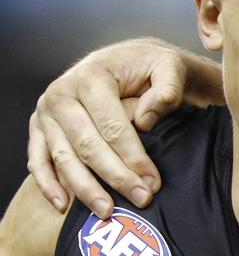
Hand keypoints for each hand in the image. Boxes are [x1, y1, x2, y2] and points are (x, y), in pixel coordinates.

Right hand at [28, 37, 222, 218]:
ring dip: (84, 189)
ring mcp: (46, 111)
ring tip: (107, 210)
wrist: (126, 59)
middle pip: (87, 145)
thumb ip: (166, 89)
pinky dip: (48, 184)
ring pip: (63, 157)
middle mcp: (62, 93)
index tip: (152, 181)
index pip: (112, 126)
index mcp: (92, 76)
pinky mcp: (40, 126)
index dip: (133, 157)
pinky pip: (39, 159)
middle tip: (140, 198)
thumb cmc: (149, 65)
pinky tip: (64, 205)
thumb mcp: (169, 67)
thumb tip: (144, 121)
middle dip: (115, 177)